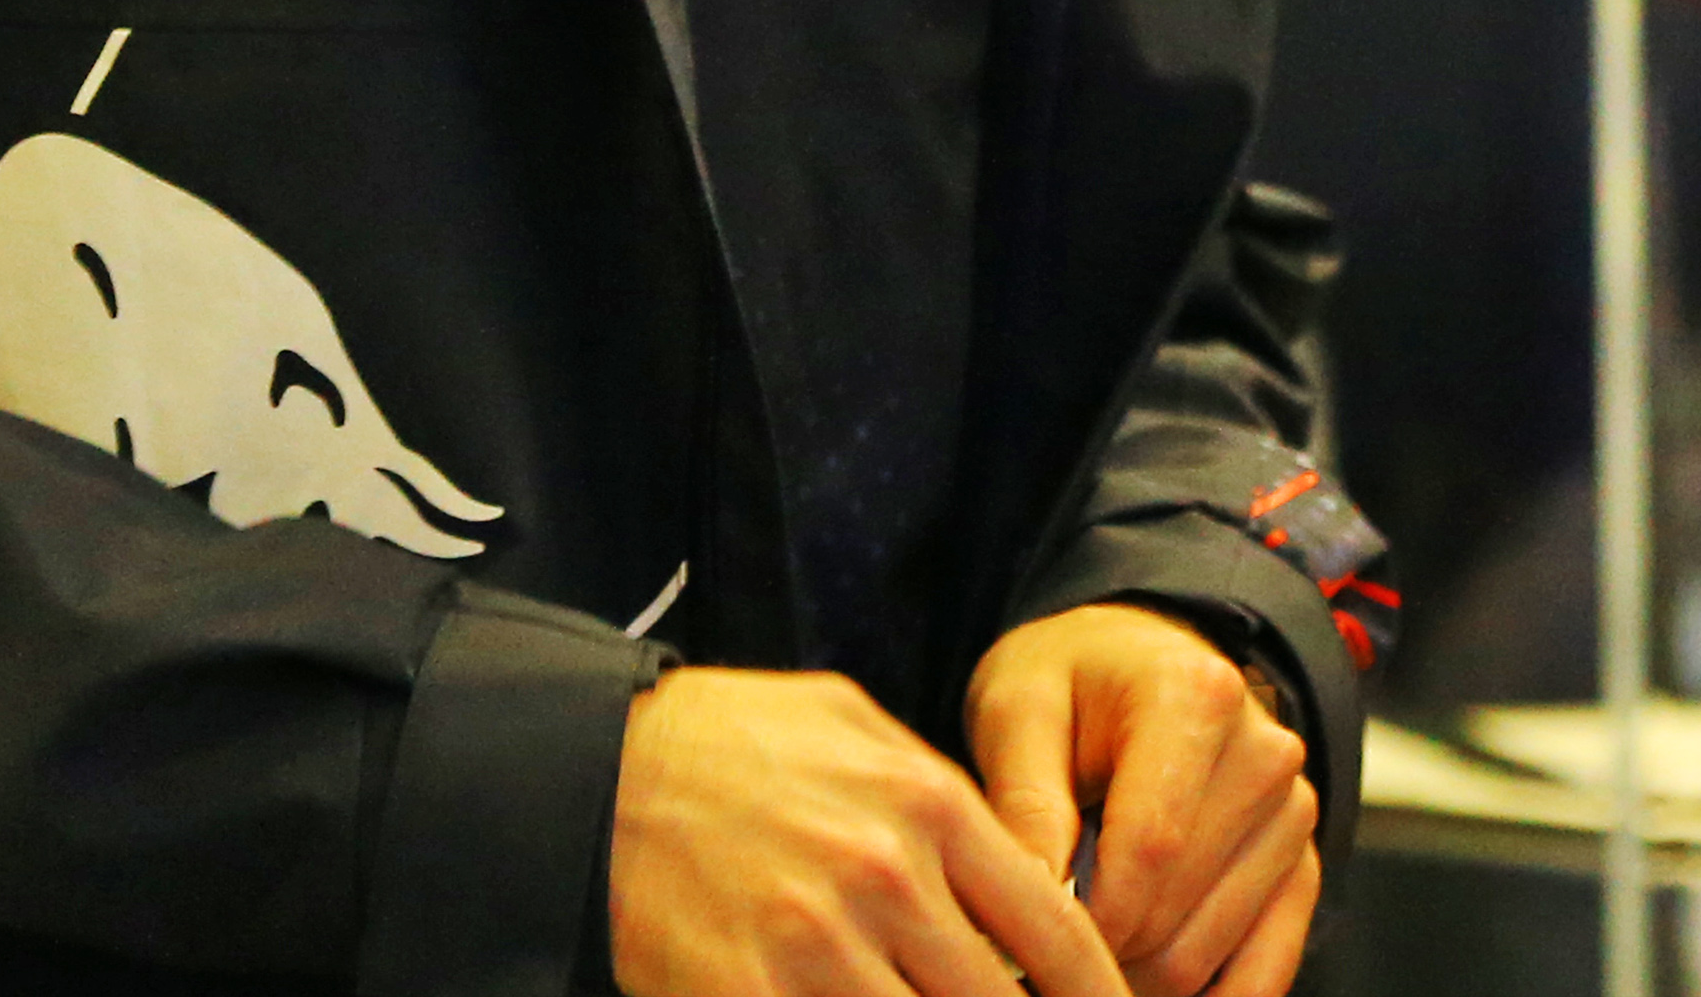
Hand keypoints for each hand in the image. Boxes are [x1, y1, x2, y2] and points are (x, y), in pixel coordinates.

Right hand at [608, 664, 1118, 996]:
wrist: (603, 766)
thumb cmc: (739, 742)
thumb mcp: (860, 731)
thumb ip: (949, 802)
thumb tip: (1027, 871)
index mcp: (927, 807)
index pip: (1054, 930)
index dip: (1096, 994)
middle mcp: (885, 881)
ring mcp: (815, 947)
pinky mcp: (749, 994)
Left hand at [971, 605, 1318, 996]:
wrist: (1135, 662)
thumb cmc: (1071, 683)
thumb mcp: (1018, 712)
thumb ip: (1023, 806)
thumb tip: (1028, 907)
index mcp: (1199, 698)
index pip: (1150, 848)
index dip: (1084, 917)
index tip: (1025, 936)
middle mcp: (1267, 754)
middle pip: (1174, 911)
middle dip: (1097, 948)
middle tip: (1041, 938)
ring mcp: (1294, 813)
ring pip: (1205, 953)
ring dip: (1135, 975)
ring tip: (1084, 938)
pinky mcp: (1302, 862)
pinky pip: (1264, 969)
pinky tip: (1141, 986)